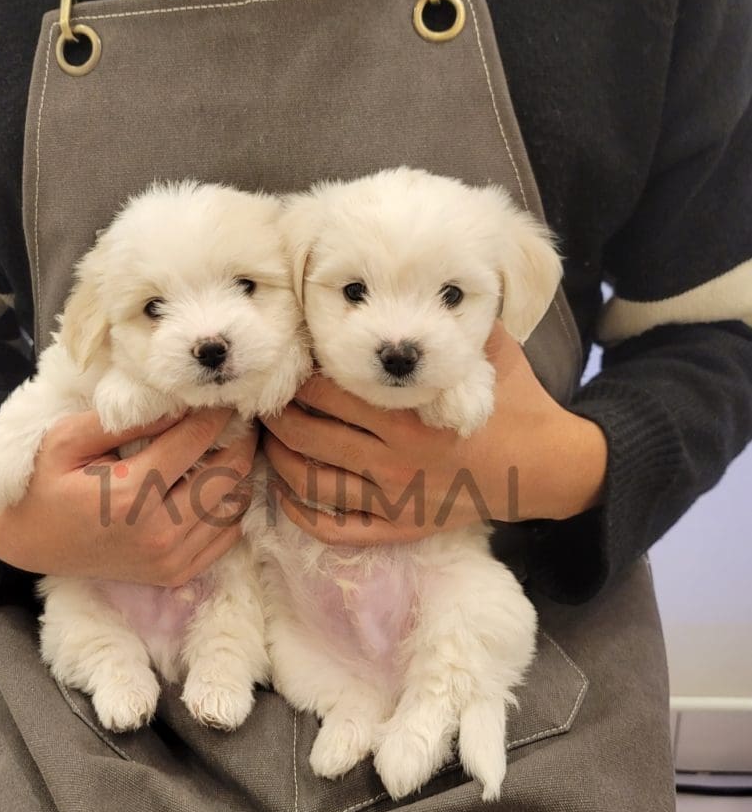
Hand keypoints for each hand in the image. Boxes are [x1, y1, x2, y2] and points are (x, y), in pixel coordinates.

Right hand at [0, 408, 256, 584]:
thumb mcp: (67, 439)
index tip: (224, 394)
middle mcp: (158, 531)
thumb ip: (122, 422)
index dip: (216, 413)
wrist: (27, 543)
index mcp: (131, 493)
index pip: (195, 440)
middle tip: (237, 418)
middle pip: (227, 474)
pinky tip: (214, 485)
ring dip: (237, 473)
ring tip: (229, 447)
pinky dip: (229, 507)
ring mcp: (170, 558)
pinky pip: (225, 536)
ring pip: (233, 505)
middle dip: (239, 440)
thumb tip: (176, 404)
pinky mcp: (174, 573)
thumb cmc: (43, 483)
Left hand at [261, 322, 606, 544]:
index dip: (300, 371)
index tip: (288, 357)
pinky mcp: (398, 529)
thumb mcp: (487, 353)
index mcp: (411, 414)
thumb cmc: (514, 403)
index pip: (331, 389)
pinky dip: (300, 512)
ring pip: (311, 481)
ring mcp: (393, 500)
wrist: (546, 467)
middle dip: (279, 411)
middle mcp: (395, 460)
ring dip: (278, 456)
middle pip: (308, 434)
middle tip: (266, 393)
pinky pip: (334, 528)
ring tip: (268, 434)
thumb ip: (446, 324)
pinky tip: (284, 490)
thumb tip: (409, 283)